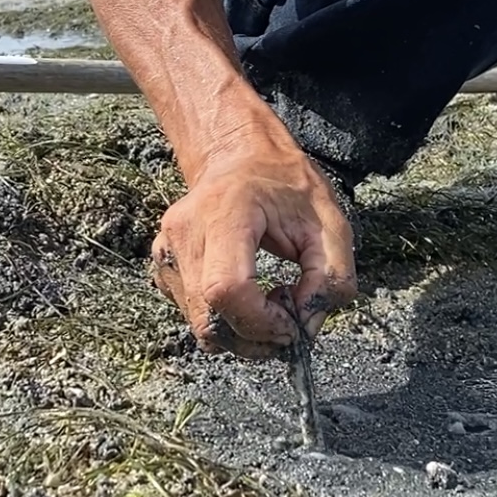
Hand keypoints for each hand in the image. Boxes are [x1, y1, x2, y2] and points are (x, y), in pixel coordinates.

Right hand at [150, 138, 357, 359]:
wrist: (239, 157)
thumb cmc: (286, 186)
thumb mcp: (331, 224)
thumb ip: (331, 277)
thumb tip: (306, 325)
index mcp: (226, 212)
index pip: (226, 289)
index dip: (261, 322)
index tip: (292, 324)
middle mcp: (186, 232)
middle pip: (209, 318)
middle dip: (255, 338)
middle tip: (287, 323)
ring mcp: (168, 251)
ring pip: (200, 325)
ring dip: (242, 334)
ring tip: (271, 305)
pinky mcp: (165, 267)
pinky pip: (195, 315)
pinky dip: (226, 322)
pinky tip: (248, 298)